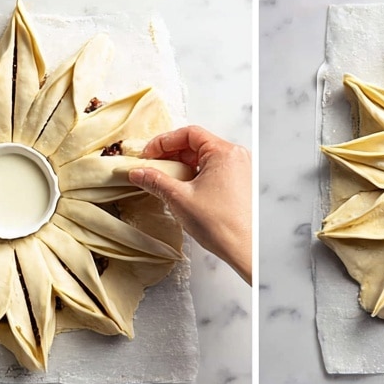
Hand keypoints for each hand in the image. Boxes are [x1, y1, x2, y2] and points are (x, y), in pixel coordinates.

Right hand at [128, 127, 250, 283]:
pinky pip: (213, 171)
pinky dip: (195, 175)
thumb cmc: (221, 225)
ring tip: (164, 179)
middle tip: (151, 167)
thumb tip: (138, 172)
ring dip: (182, 166)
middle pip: (197, 144)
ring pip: (204, 159)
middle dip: (171, 154)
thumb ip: (156, 181)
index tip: (148, 154)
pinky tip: (181, 189)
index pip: (189, 133)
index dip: (164, 141)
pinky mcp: (240, 184)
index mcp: (224, 153)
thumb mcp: (179, 199)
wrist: (245, 249)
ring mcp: (241, 170)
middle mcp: (236, 157)